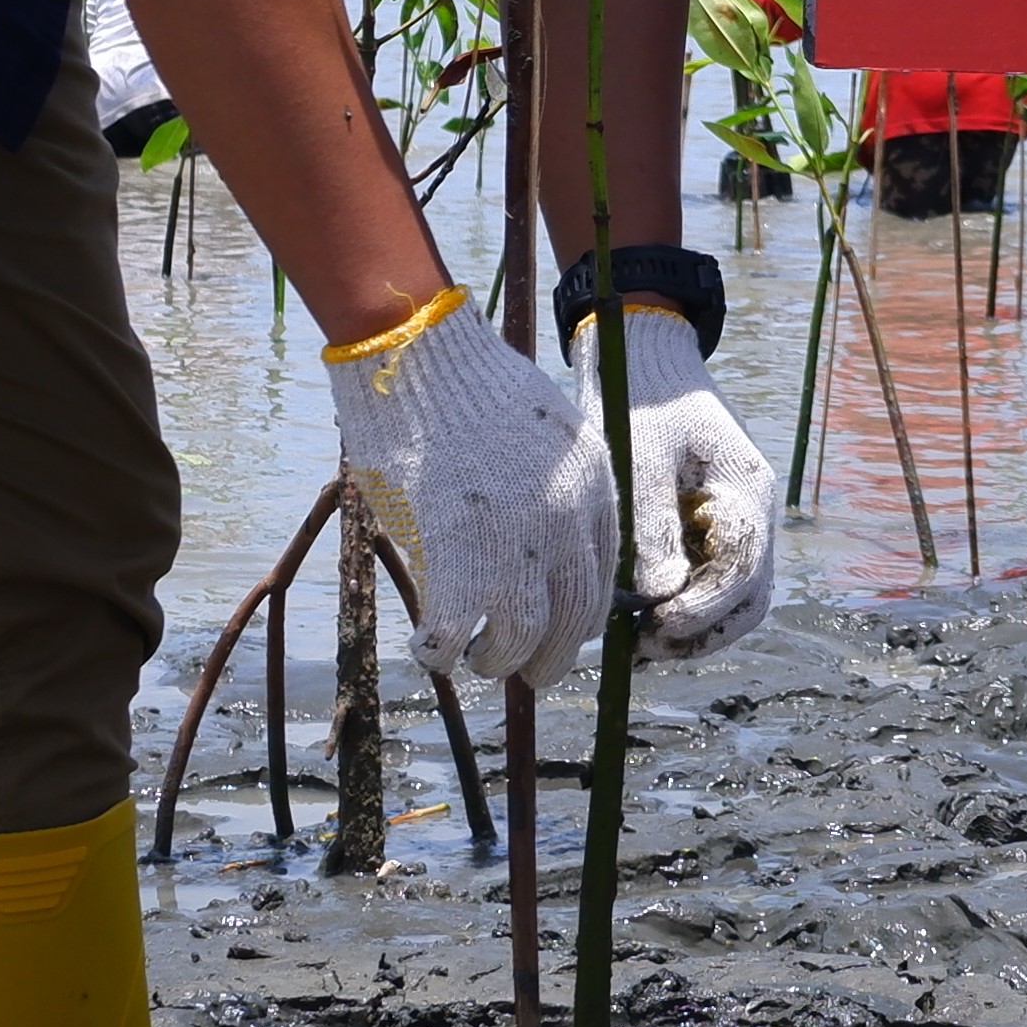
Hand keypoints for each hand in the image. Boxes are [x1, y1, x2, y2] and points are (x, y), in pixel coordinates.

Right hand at [326, 296, 615, 690]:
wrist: (424, 357)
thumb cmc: (471, 384)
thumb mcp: (543, 429)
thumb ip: (554, 483)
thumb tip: (540, 534)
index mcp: (592, 488)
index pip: (602, 577)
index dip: (577, 615)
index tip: (555, 628)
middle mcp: (566, 522)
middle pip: (574, 618)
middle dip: (551, 655)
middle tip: (527, 669)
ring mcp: (515, 544)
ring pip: (523, 637)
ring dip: (499, 660)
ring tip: (478, 661)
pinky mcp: (460, 556)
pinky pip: (457, 631)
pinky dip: (441, 651)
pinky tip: (429, 648)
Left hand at [597, 305, 780, 651]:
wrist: (642, 363)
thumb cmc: (640, 402)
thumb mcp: (641, 455)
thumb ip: (653, 523)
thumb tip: (660, 595)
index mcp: (746, 490)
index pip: (742, 568)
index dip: (703, 606)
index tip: (653, 622)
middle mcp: (752, 514)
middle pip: (748, 597)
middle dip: (701, 630)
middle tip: (642, 645)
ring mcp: (734, 526)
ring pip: (732, 600)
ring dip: (692, 628)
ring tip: (636, 642)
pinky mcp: (708, 533)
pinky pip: (708, 585)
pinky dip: (681, 610)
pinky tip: (637, 621)